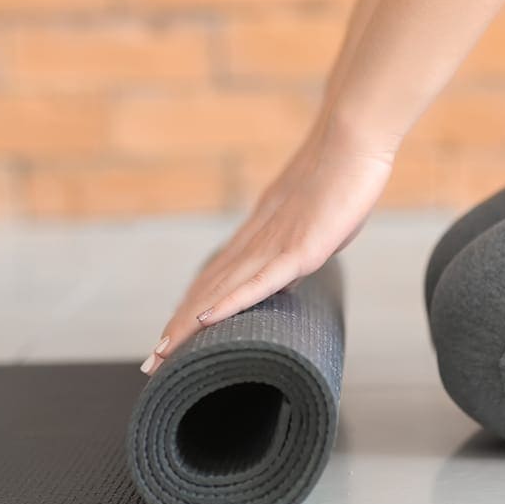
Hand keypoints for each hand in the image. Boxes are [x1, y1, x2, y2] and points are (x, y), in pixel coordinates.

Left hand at [140, 128, 395, 374]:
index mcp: (257, 238)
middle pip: (205, 292)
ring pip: (221, 291)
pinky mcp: (299, 249)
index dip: (189, 314)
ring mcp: (274, 245)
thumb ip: (294, 252)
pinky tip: (205, 321)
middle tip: (152, 362)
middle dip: (177, 330)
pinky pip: (260, 281)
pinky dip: (230, 302)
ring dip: (188, 324)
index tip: (169, 340)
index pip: (213, 282)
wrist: (353, 140)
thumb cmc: (342, 180)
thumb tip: (284, 278)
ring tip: (162, 353)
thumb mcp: (313, 226)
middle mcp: (255, 243)